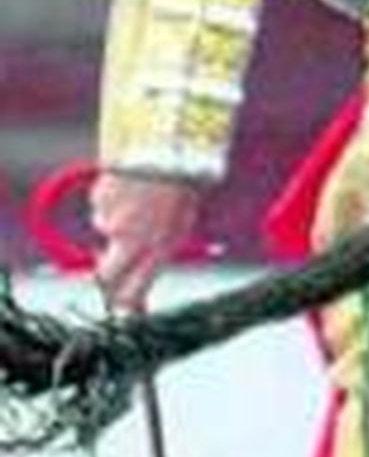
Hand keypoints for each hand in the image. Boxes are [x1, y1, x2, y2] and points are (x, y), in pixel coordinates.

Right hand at [89, 171, 202, 311]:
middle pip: (105, 276)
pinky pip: (101, 204)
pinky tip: (130, 184)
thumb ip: (159, 250)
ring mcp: (112, 219)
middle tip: (114, 263)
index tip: (125, 307)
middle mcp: (131, 240)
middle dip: (107, 275)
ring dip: (116, 220)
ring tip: (140, 198)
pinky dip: (112, 197)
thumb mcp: (179, 226)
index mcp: (158, 250)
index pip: (132, 293)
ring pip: (105, 229)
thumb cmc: (180, 186)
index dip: (126, 304)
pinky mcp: (100, 198)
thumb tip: (145, 268)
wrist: (169, 149)